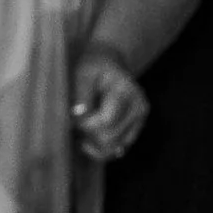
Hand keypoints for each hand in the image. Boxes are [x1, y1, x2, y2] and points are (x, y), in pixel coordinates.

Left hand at [71, 44, 148, 160]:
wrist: (110, 63)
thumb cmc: (93, 67)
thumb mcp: (83, 73)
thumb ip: (80, 93)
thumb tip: (78, 115)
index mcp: (126, 91)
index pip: (106, 121)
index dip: (85, 125)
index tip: (73, 118)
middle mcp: (138, 107)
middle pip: (110, 137)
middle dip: (88, 134)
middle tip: (75, 123)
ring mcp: (140, 118)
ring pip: (115, 148)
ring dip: (93, 145)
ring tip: (80, 133)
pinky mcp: (136, 127)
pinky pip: (119, 148)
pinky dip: (102, 150)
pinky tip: (88, 141)